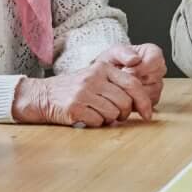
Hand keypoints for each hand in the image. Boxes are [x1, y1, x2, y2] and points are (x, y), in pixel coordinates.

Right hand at [12, 60, 155, 126]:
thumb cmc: (73, 89)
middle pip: (125, 102)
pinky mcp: (74, 107)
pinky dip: (96, 123)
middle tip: (117, 115)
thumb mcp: (95, 76)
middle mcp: (94, 78)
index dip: (144, 101)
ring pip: (113, 113)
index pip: (133, 84)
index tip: (148, 114)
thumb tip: (141, 102)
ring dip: (110, 119)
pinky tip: (87, 117)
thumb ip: (117, 83)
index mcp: (103, 68)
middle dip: (125, 113)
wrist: (42, 95)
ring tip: (98, 113)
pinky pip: (98, 122)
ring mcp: (83, 92)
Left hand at [94, 43, 165, 108]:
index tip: (127, 71)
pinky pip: (147, 103)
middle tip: (122, 81)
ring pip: (152, 92)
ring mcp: (156, 85)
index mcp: (153, 54)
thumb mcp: (115, 52)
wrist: (108, 75)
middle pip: (155, 77)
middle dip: (136, 80)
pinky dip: (135, 101)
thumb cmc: (114, 61)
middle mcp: (158, 70)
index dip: (142, 67)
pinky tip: (125, 95)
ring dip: (135, 92)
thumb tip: (135, 59)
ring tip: (122, 87)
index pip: (156, 60)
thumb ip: (124, 53)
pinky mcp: (152, 99)